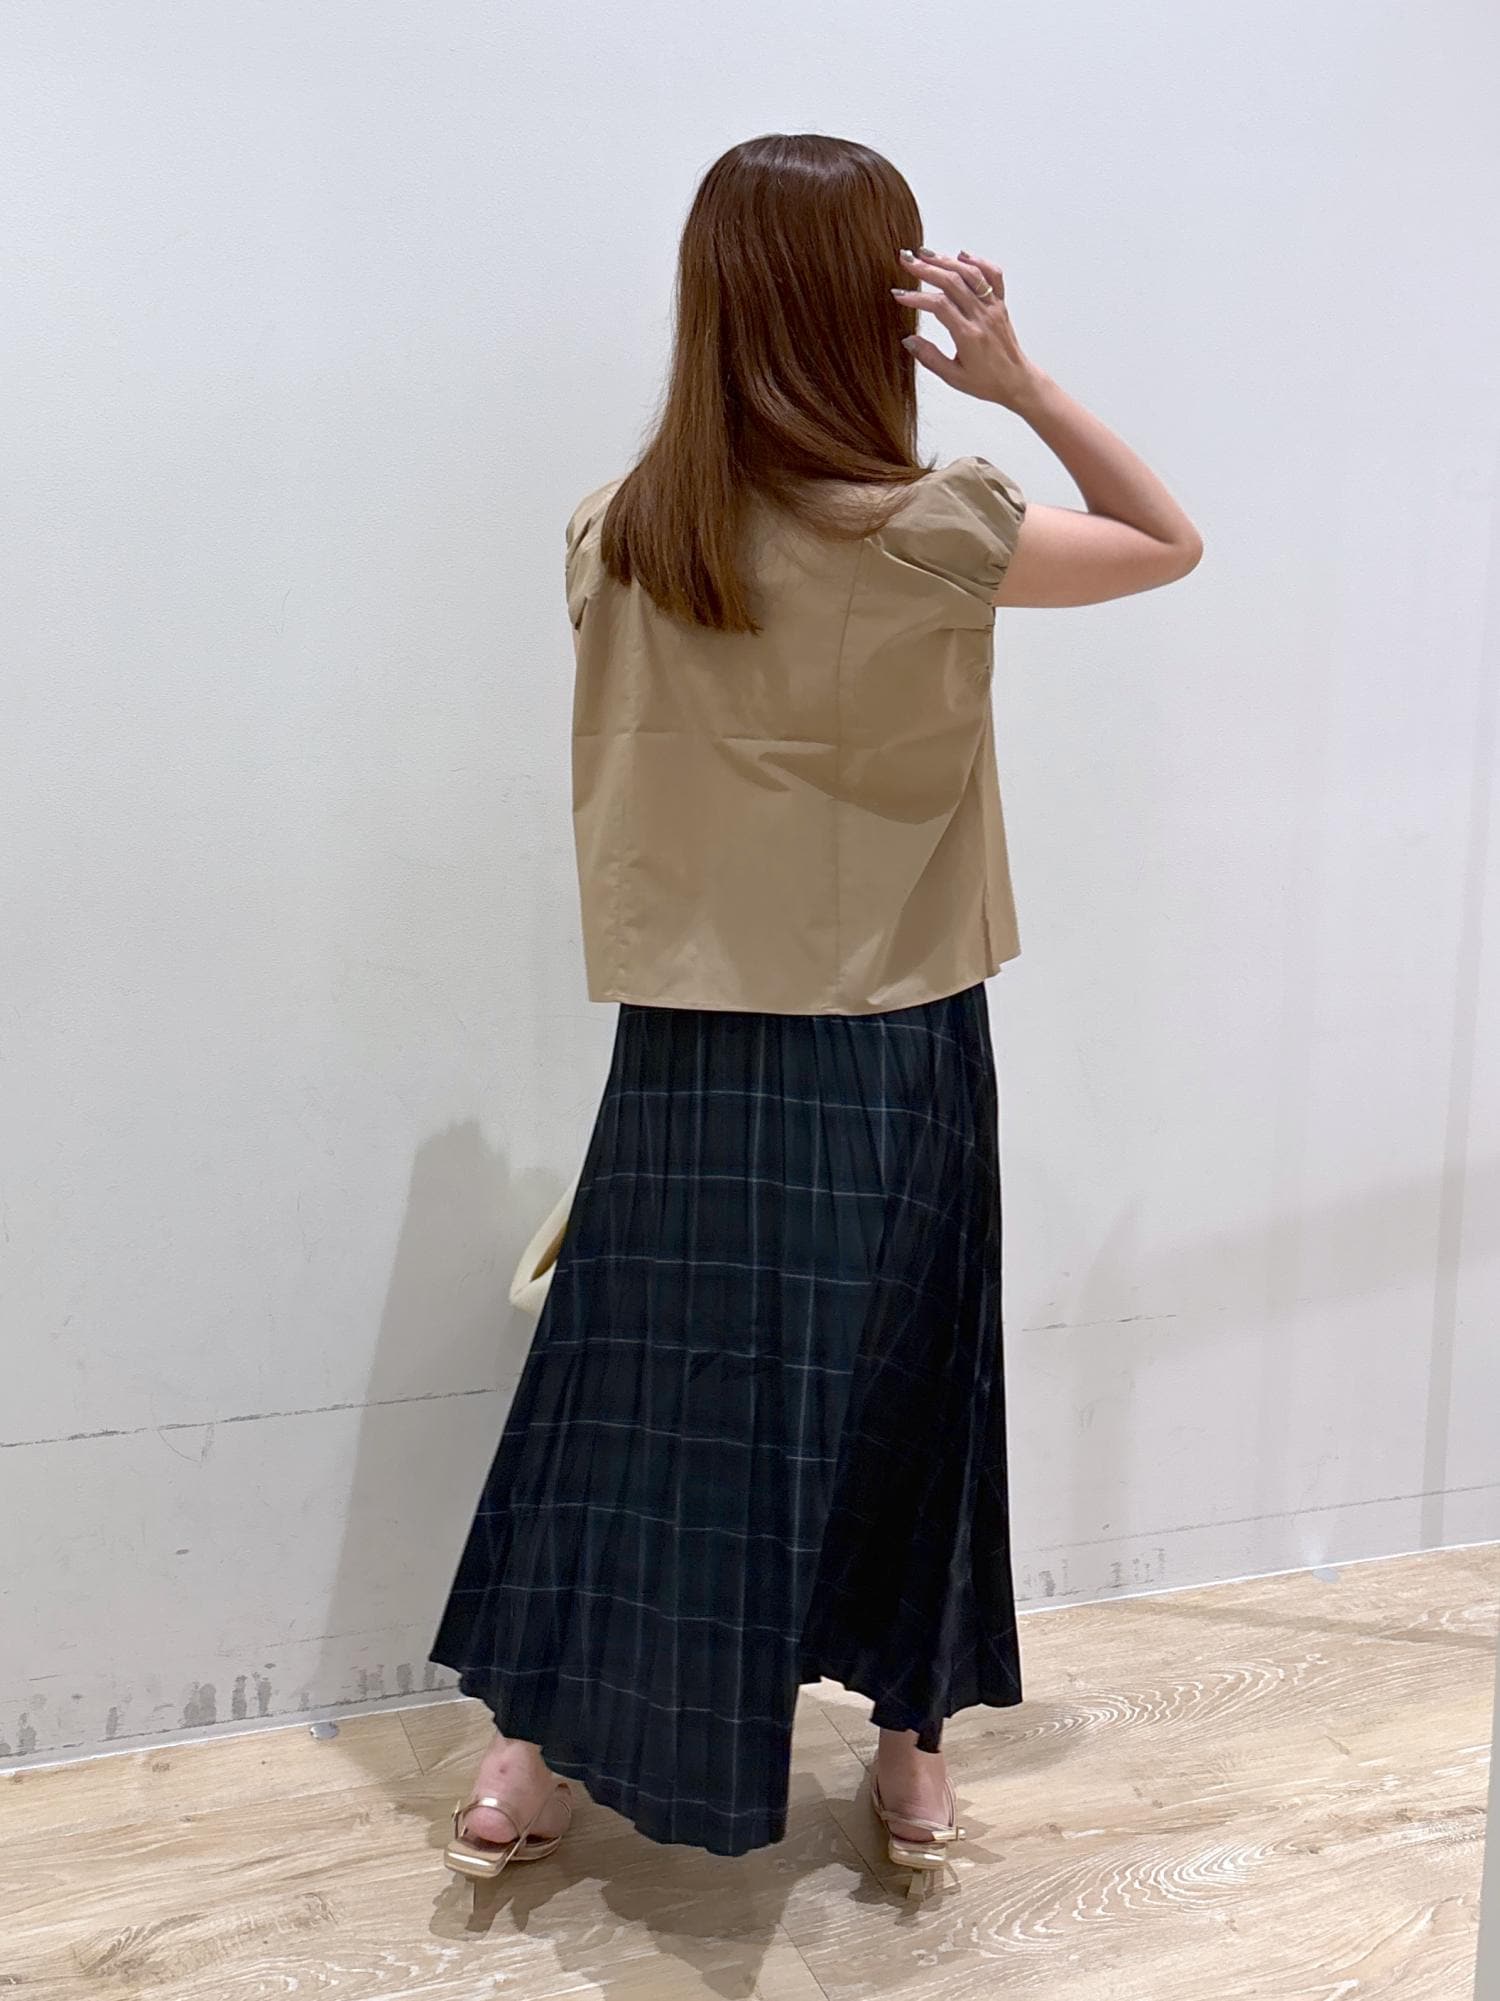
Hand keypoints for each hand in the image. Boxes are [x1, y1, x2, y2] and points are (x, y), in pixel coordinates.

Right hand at [891, 248, 1039, 411]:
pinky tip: (961, 256)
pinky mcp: (1000, 303)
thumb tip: (908, 340)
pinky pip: (993, 275)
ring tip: (925, 254)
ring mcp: (993, 307)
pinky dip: (978, 261)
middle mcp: (982, 316)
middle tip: (906, 260)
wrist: (1016, 381)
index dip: (917, 297)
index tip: (899, 294)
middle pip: (953, 282)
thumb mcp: (953, 377)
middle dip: (926, 269)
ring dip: (946, 261)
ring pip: (970, 274)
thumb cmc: (986, 382)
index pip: (939, 306)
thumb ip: (929, 357)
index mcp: (969, 335)